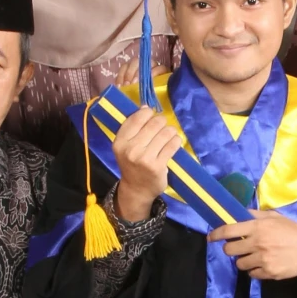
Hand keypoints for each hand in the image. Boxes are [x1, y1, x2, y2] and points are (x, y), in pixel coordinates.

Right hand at [110, 104, 182, 222]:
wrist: (136, 190)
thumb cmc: (132, 164)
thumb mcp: (125, 146)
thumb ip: (133, 127)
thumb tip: (145, 107)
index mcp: (120, 141)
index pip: (138, 117)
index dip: (148, 114)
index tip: (151, 118)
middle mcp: (130, 149)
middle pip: (154, 123)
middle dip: (161, 122)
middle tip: (162, 128)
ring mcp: (144, 158)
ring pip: (166, 132)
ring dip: (171, 131)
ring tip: (169, 136)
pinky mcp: (157, 166)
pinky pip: (173, 145)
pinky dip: (176, 141)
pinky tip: (174, 143)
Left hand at [208, 212, 296, 283]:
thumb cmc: (292, 231)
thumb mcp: (275, 218)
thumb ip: (255, 216)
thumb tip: (236, 213)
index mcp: (258, 227)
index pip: (229, 230)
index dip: (216, 235)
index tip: (210, 238)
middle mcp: (258, 243)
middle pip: (230, 250)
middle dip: (231, 249)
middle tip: (239, 248)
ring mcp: (263, 259)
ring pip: (240, 264)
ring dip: (244, 260)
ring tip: (255, 256)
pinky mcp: (269, 272)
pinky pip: (252, 274)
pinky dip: (255, 270)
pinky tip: (265, 264)